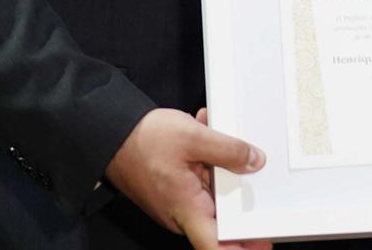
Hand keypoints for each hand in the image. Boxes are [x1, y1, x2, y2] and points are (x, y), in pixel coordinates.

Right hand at [104, 107, 270, 249]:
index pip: (216, 245)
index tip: (262, 245)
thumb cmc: (142, 141)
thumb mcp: (192, 137)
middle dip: (241, 196)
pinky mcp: (174, 190)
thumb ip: (227, 150)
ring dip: (221, 169)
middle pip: (221, 217)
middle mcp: (181, 213)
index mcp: (187, 209)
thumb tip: (254, 161)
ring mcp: (177, 202)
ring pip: (211, 194)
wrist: (109, 134)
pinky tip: (207, 137)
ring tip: (225, 143)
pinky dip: (207, 162)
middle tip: (259, 182)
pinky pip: (199, 181)